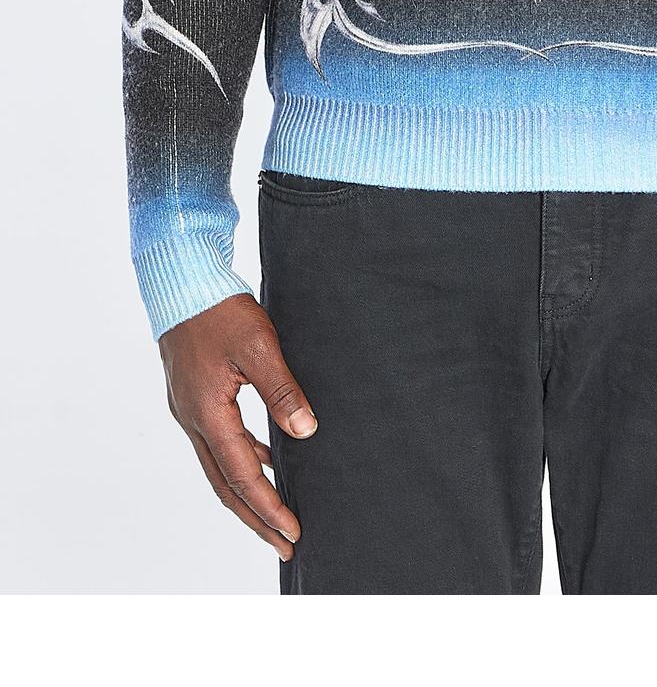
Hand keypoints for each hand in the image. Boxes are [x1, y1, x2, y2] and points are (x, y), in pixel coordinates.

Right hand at [159, 293, 316, 561]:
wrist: (182, 281)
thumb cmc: (219, 310)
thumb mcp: (259, 347)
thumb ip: (282, 391)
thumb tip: (305, 432)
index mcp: (207, 413)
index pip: (241, 476)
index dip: (268, 507)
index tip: (292, 532)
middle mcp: (193, 419)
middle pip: (225, 484)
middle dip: (256, 517)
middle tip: (284, 544)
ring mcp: (189, 409)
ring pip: (218, 466)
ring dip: (247, 492)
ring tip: (276, 512)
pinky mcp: (193, 397)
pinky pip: (217, 442)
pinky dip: (241, 460)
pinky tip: (264, 459)